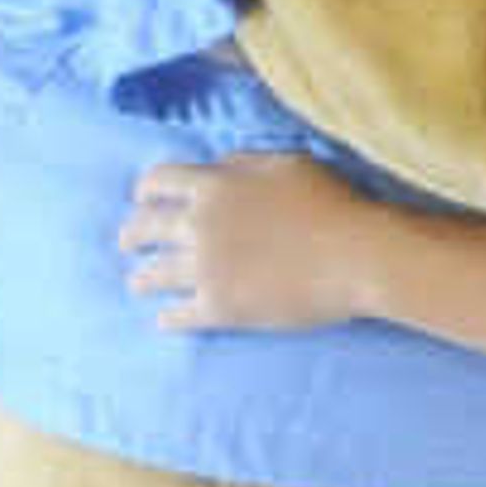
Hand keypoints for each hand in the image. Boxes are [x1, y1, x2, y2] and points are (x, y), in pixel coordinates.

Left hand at [118, 150, 378, 333]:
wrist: (358, 256)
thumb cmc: (333, 204)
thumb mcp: (287, 164)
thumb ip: (244, 164)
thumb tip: (218, 168)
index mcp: (214, 185)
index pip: (158, 181)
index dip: (146, 191)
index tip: (141, 199)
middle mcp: (199, 224)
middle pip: (145, 227)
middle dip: (132, 235)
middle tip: (128, 244)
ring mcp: (206, 268)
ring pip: (154, 273)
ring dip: (142, 278)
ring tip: (138, 285)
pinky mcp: (220, 307)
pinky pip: (179, 314)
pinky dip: (167, 318)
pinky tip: (165, 322)